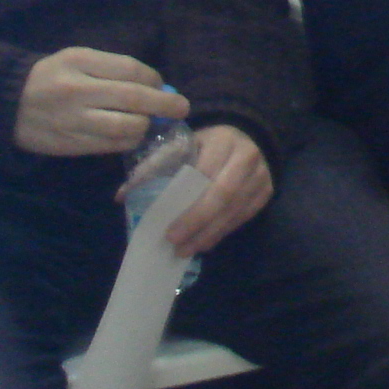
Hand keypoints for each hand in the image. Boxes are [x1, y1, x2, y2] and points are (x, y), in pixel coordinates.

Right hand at [13, 48, 186, 157]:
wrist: (6, 105)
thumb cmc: (49, 77)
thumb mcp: (76, 58)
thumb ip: (111, 67)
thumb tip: (153, 83)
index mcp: (79, 62)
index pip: (130, 71)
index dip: (154, 80)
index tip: (163, 85)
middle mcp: (76, 91)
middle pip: (132, 99)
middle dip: (164, 105)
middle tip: (181, 108)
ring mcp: (72, 121)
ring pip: (124, 128)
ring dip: (144, 127)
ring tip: (149, 124)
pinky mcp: (69, 145)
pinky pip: (108, 146)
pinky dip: (126, 142)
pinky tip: (131, 136)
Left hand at [157, 126, 273, 256]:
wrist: (250, 138)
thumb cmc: (209, 145)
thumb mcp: (184, 144)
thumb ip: (155, 166)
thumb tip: (122, 195)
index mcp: (223, 140)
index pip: (205, 171)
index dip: (186, 199)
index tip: (166, 222)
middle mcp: (247, 157)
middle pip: (223, 194)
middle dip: (197, 221)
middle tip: (173, 241)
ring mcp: (260, 176)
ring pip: (235, 211)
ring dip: (207, 234)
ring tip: (183, 250)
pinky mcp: (266, 193)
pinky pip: (243, 218)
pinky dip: (221, 233)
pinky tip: (202, 244)